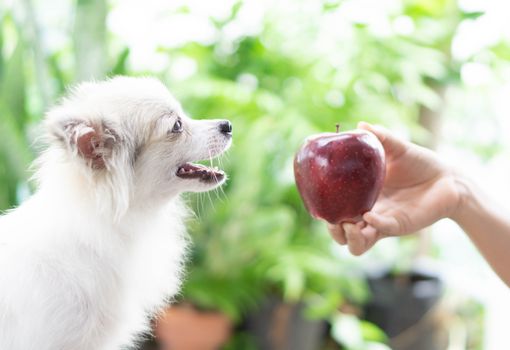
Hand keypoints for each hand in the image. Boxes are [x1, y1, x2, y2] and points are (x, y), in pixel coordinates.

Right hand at [328, 122, 461, 254]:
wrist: (447, 177)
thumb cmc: (420, 163)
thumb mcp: (396, 148)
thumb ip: (379, 138)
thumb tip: (360, 125)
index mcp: (362, 196)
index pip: (336, 211)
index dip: (325, 211)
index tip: (319, 201)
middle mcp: (368, 213)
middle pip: (341, 235)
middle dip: (333, 232)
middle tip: (332, 219)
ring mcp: (382, 223)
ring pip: (357, 245)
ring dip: (348, 238)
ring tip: (348, 224)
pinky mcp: (399, 225)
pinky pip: (380, 231)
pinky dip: (372, 225)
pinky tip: (369, 215)